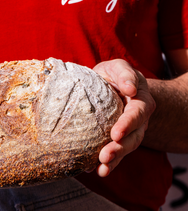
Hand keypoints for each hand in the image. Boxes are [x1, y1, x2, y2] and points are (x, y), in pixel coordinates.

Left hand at [93, 59, 155, 176]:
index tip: (115, 134)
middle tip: (105, 156)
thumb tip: (130, 88)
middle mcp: (138, 119)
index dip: (128, 124)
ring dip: (115, 159)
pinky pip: (117, 151)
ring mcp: (129, 130)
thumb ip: (125, 74)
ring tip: (102, 168)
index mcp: (140, 101)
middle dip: (120, 148)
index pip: (137, 113)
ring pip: (126, 147)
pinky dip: (110, 163)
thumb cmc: (114, 74)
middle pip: (134, 136)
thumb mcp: (118, 67)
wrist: (111, 83)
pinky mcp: (118, 137)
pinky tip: (99, 170)